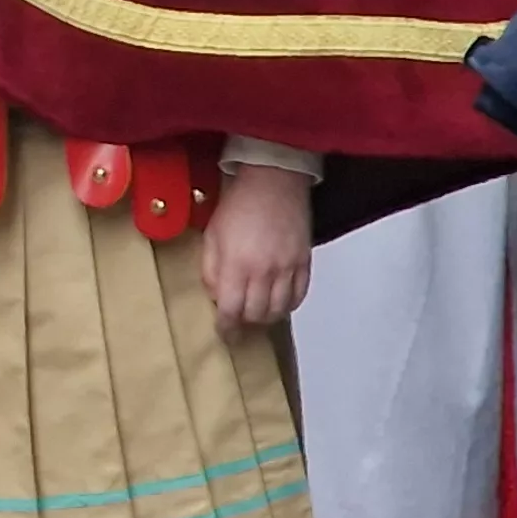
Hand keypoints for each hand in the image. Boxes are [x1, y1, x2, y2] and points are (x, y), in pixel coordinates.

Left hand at [200, 163, 314, 331]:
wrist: (273, 183)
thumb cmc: (237, 206)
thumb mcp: (211, 236)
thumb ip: (211, 270)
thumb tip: (216, 296)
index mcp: (238, 265)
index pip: (232, 310)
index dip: (227, 328)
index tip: (224, 334)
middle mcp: (266, 272)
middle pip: (257, 315)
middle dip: (245, 323)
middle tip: (238, 322)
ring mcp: (289, 269)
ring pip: (280, 310)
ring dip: (266, 317)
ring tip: (256, 313)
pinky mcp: (305, 264)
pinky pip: (300, 296)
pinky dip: (287, 306)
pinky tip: (277, 303)